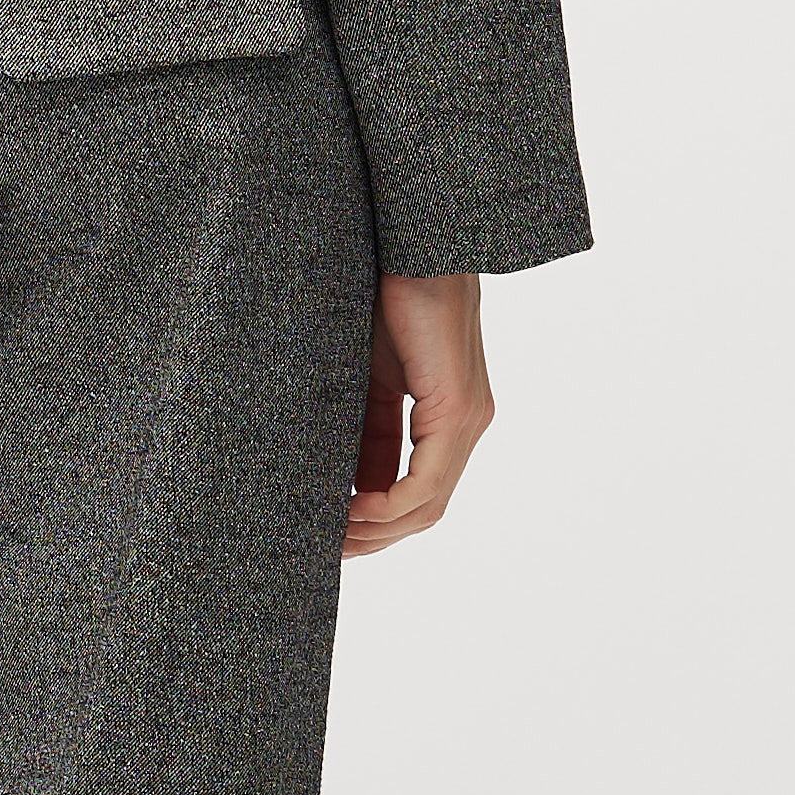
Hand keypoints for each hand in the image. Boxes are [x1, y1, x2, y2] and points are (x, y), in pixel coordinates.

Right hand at [347, 269, 489, 560]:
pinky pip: (428, 481)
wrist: (416, 245)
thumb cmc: (388, 294)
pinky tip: (355, 509)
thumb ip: (363, 427)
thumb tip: (338, 481)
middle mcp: (466, 424)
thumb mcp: (365, 377)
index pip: (416, 490)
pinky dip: (391, 506)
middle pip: (425, 508)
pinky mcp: (458, 408)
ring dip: (379, 529)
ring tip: (333, 537)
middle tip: (327, 549)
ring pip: (429, 504)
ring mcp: (467, 418)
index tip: (329, 534)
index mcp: (446, 415)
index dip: (375, 521)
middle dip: (375, 536)